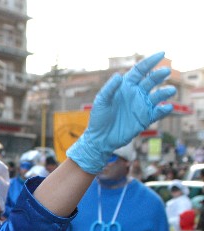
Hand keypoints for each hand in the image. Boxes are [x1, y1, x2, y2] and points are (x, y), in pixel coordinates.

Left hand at [67, 52, 175, 173]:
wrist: (100, 138)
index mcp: (125, 86)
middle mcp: (136, 94)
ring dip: (164, 92)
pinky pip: (158, 112)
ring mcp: (141, 106)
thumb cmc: (99, 117)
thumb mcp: (101, 101)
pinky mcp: (145, 119)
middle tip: (165, 72)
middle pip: (151, 80)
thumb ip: (110, 88)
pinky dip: (164, 110)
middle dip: (159, 75)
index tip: (162, 53)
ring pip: (157, 96)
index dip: (150, 61)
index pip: (140, 70)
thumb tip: (119, 75)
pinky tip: (167, 107)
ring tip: (170, 91)